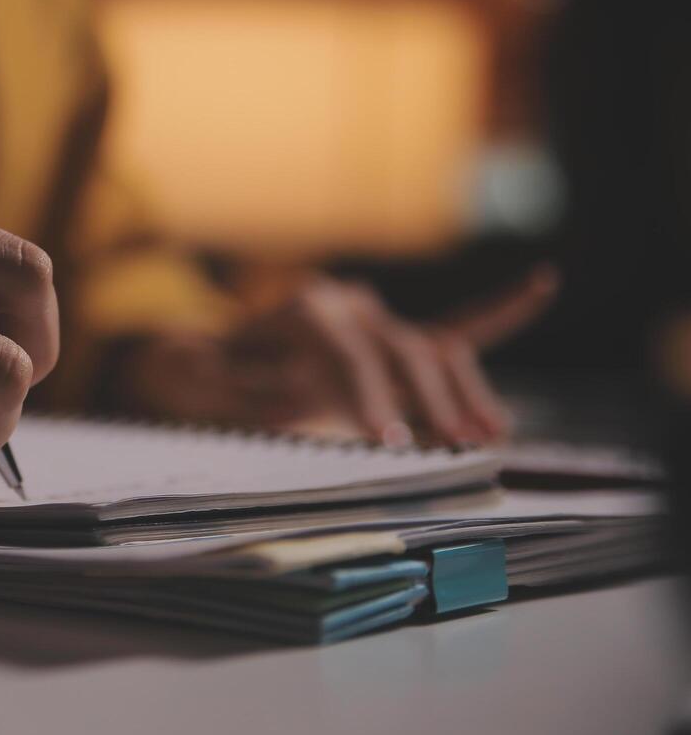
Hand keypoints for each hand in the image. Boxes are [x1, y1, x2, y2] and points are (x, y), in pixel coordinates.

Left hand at [112, 268, 556, 445]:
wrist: (194, 356)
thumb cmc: (192, 377)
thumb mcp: (194, 381)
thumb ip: (236, 386)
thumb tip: (293, 387)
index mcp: (302, 313)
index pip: (350, 355)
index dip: (371, 398)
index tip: (389, 442)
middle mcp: (347, 307)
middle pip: (403, 351)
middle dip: (432, 400)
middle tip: (456, 449)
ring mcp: (374, 320)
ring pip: (435, 348)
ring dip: (466, 392)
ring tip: (490, 436)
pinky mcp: (391, 339)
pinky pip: (450, 327)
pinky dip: (499, 311)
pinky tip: (543, 285)